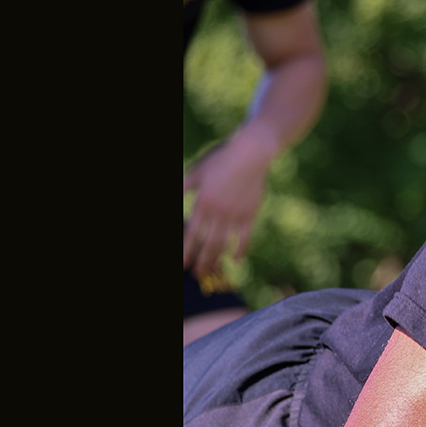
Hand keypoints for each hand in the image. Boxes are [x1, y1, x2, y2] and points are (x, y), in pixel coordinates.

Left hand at [182, 132, 276, 279]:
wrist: (250, 153)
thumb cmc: (219, 159)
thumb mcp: (195, 172)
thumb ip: (183, 188)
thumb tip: (174, 199)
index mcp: (203, 203)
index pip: (192, 235)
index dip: (186, 251)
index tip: (183, 263)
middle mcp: (219, 213)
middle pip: (207, 245)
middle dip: (200, 261)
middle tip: (195, 273)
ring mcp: (236, 215)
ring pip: (224, 245)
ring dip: (216, 260)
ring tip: (210, 270)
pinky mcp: (250, 214)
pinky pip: (245, 238)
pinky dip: (241, 251)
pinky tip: (236, 260)